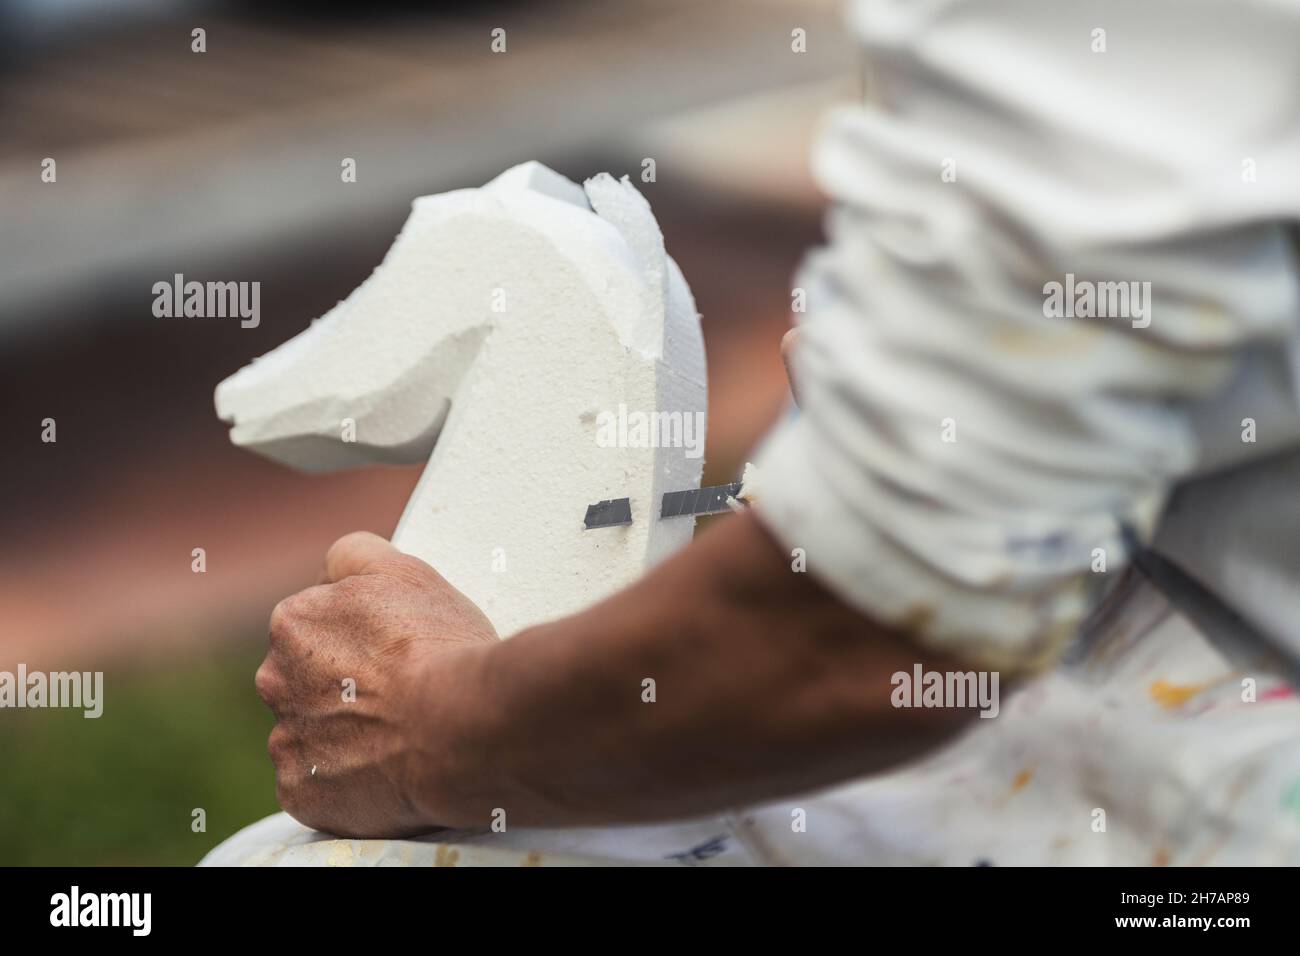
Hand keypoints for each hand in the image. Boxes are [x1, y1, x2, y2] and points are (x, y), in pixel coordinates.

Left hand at [255, 532, 497, 836]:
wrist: (462, 729)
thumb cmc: (439, 647)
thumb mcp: (406, 569)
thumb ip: (356, 554)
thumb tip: (334, 567)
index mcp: (293, 622)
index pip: (319, 623)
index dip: (362, 636)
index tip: (395, 650)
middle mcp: (275, 681)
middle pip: (308, 680)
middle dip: (343, 685)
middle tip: (400, 692)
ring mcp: (286, 741)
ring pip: (313, 734)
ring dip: (345, 734)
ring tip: (401, 735)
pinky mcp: (302, 793)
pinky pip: (319, 786)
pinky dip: (347, 782)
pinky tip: (387, 770)